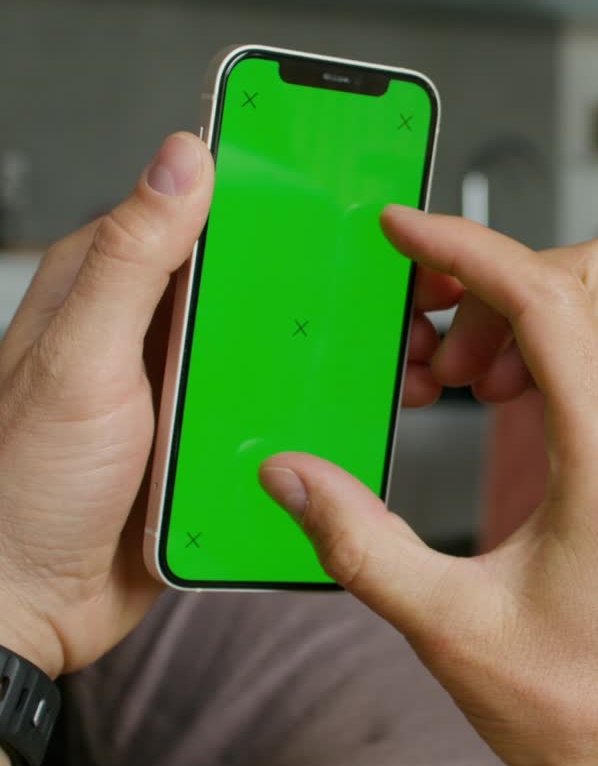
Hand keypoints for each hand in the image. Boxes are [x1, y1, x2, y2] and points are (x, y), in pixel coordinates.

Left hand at [0, 150, 453, 681]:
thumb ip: (131, 260)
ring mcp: (180, 385)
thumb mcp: (79, 359)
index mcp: (110, 284)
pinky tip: (350, 413)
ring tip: (392, 356)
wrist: (28, 605)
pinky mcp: (204, 440)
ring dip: (329, 352)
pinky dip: (312, 411)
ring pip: (272, 347)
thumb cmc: (23, 486)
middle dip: (324, 281)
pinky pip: (270, 411)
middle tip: (391, 287)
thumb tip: (183, 160)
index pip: (202, 209)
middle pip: (254, 280)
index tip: (340, 182)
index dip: (272, 190)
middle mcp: (148, 327)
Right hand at [261, 208, 597, 765]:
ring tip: (469, 377)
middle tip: (436, 328)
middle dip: (505, 277)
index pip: (545, 302)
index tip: (406, 233)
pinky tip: (511, 407)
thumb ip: (359, 540)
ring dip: (540, 310)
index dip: (466, 249)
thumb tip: (292, 477)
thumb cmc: (582, 714)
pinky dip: (567, 349)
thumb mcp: (447, 627)